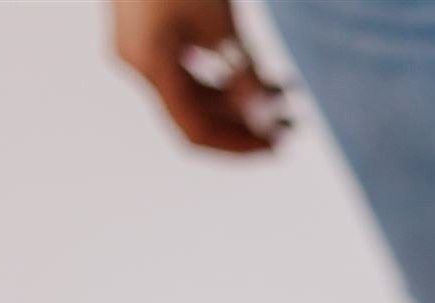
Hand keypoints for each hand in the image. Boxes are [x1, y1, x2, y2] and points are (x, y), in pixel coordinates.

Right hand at [110, 0, 285, 153]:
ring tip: (288, 93)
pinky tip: (260, 74)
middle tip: (295, 123)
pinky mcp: (150, 34)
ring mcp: (141, 49)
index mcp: (150, 66)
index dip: (239, 146)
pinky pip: (188, 70)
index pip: (195, 131)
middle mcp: (139, 64)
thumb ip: (243, 76)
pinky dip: (224, 76)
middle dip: (249, 122)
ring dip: (242, 98)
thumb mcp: (222, 24)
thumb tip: (266, 123)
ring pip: (195, 93)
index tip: (279, 147)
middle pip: (197, 115)